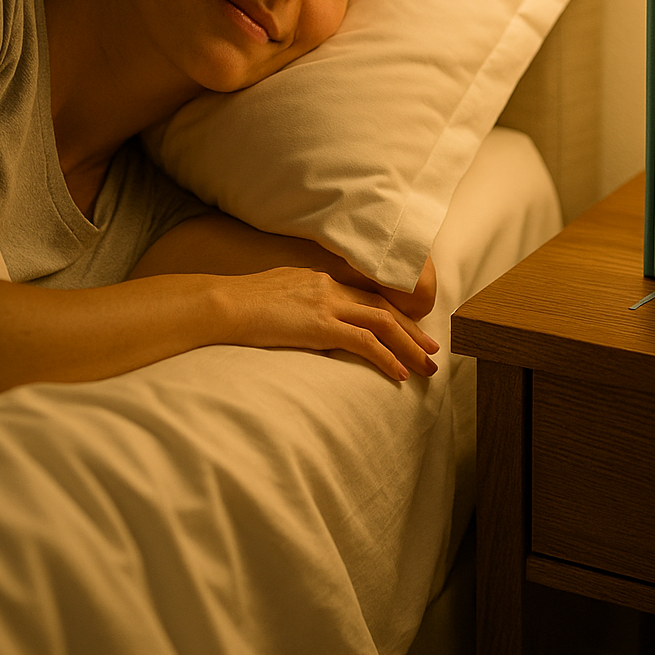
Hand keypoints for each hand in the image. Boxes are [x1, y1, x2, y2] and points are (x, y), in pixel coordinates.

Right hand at [214, 266, 439, 381]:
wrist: (222, 304)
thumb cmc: (237, 306)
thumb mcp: (274, 296)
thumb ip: (296, 304)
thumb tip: (303, 321)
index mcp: (319, 280)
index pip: (366, 295)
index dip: (392, 313)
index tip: (410, 330)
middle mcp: (329, 287)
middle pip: (383, 307)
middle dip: (411, 330)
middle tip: (432, 349)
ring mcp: (327, 304)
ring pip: (382, 323)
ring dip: (408, 346)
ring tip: (426, 367)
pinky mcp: (321, 325)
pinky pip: (364, 342)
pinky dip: (386, 358)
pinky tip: (399, 374)